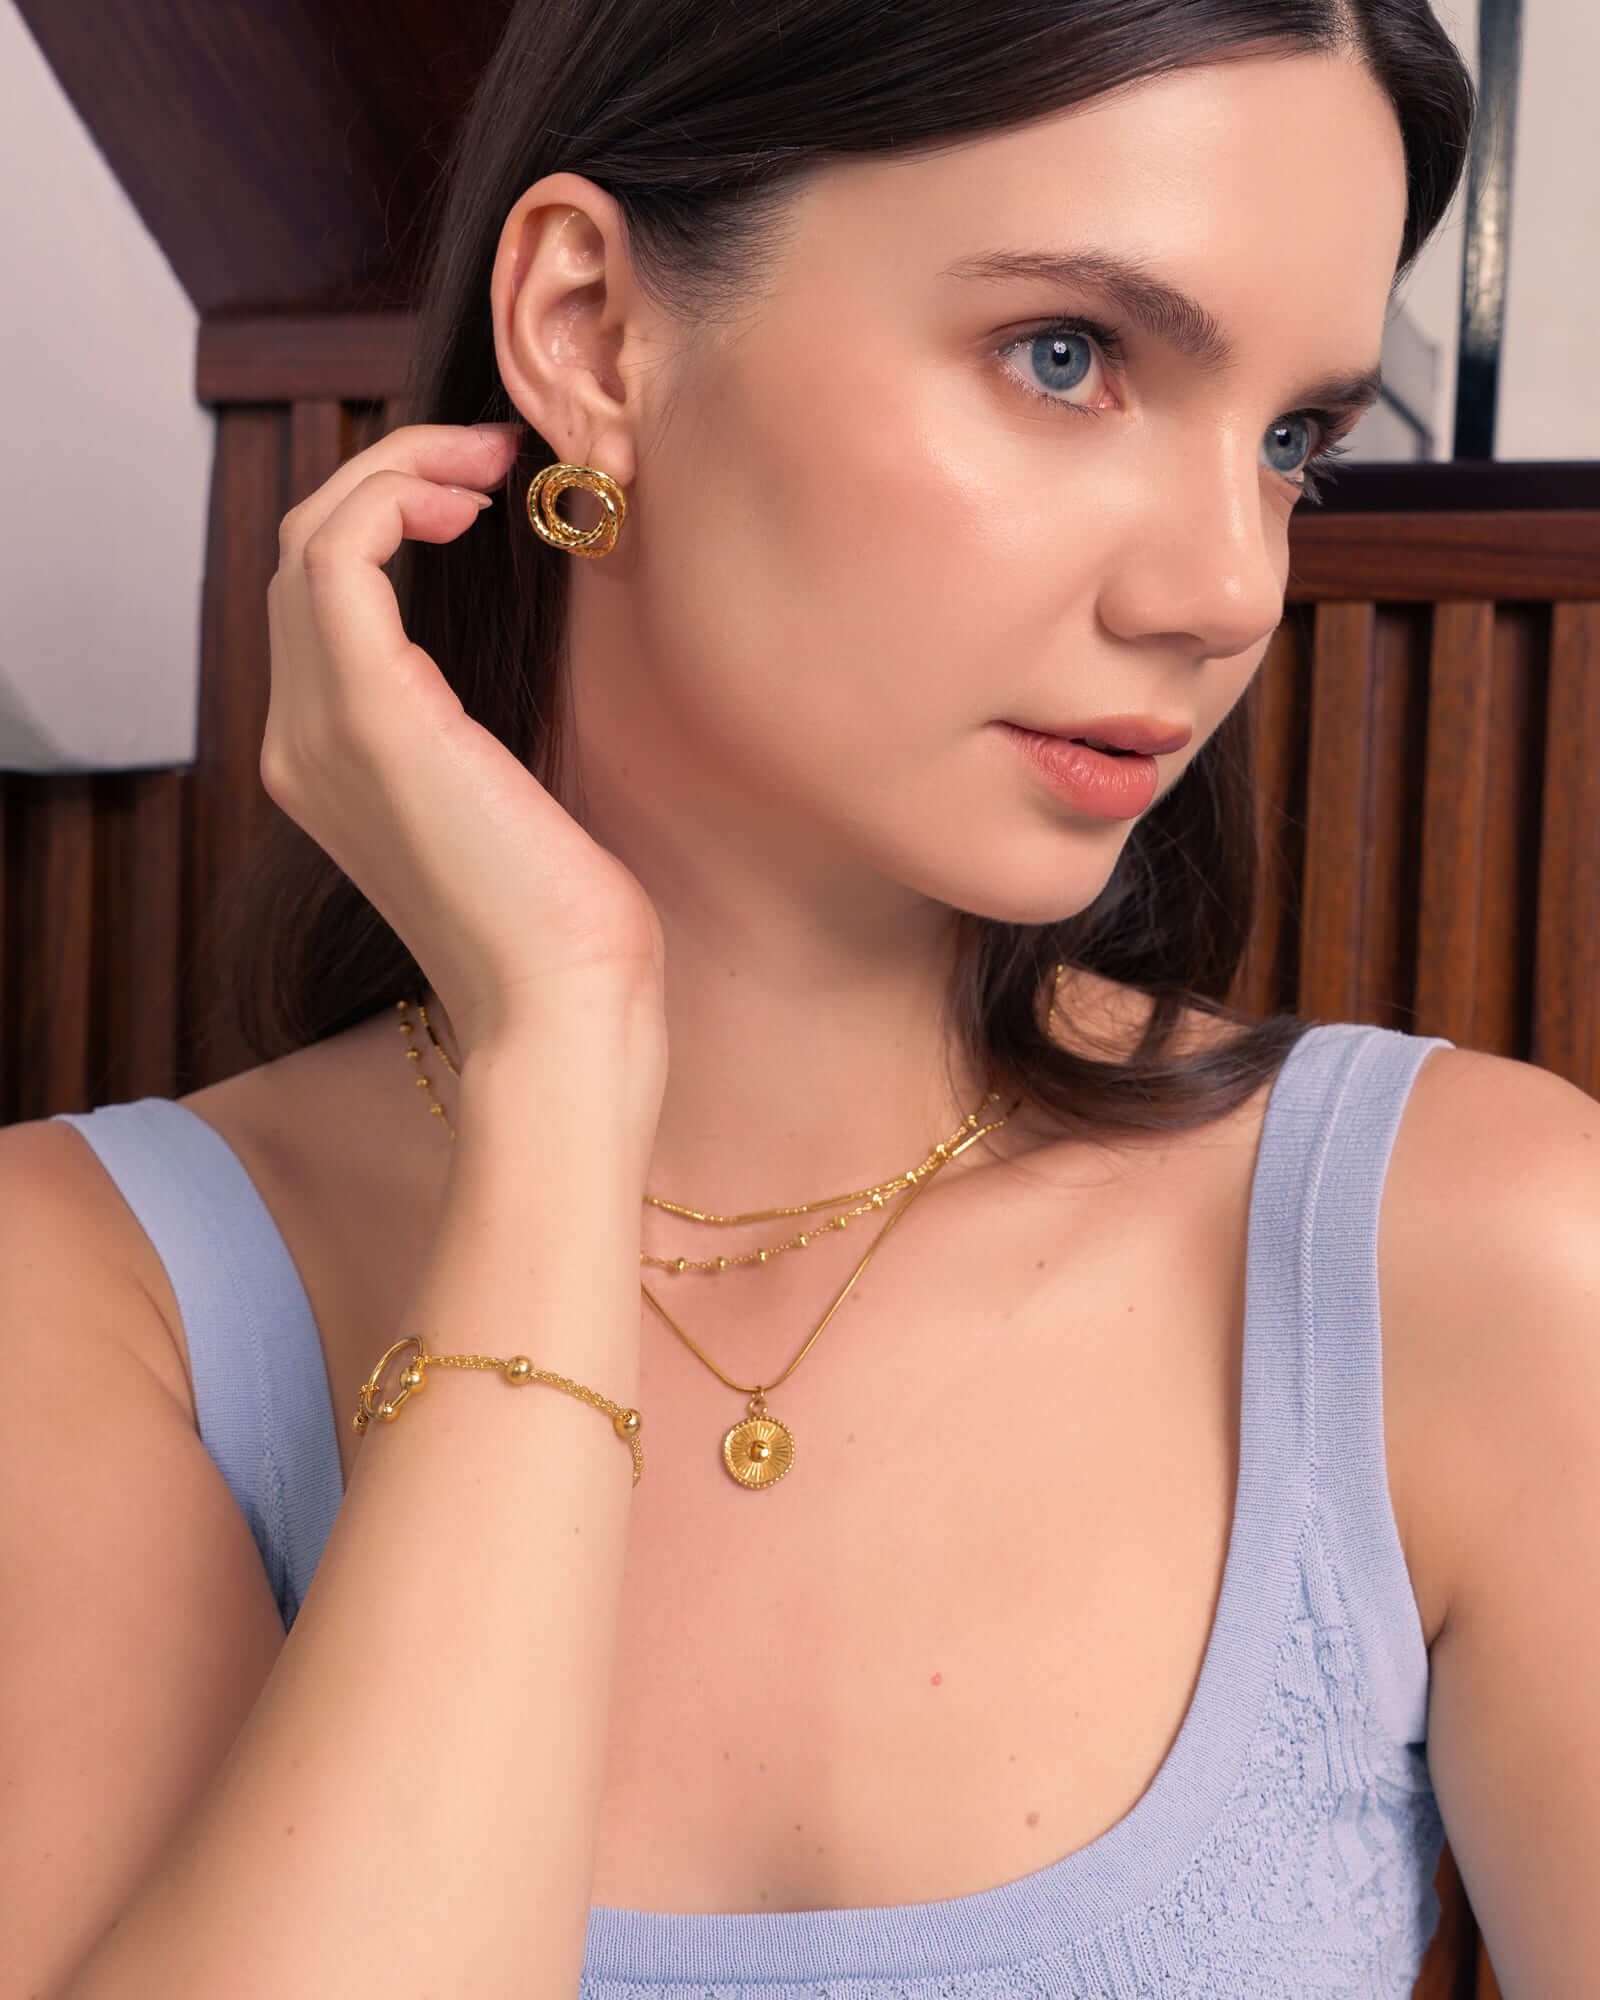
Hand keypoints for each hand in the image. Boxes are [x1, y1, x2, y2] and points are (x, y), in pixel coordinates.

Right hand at [262, 422, 666, 1074]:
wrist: (560, 1004)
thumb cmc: (560, 919)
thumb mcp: (507, 799)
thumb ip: (474, 724)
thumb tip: (512, 643)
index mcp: (327, 763)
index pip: (319, 601)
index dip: (385, 518)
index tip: (479, 494)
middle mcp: (299, 743)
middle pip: (303, 556)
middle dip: (390, 477)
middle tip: (489, 457)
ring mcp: (319, 730)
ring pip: (310, 542)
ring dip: (393, 473)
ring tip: (486, 464)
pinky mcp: (370, 716)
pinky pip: (339, 559)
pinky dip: (392, 500)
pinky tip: (467, 501)